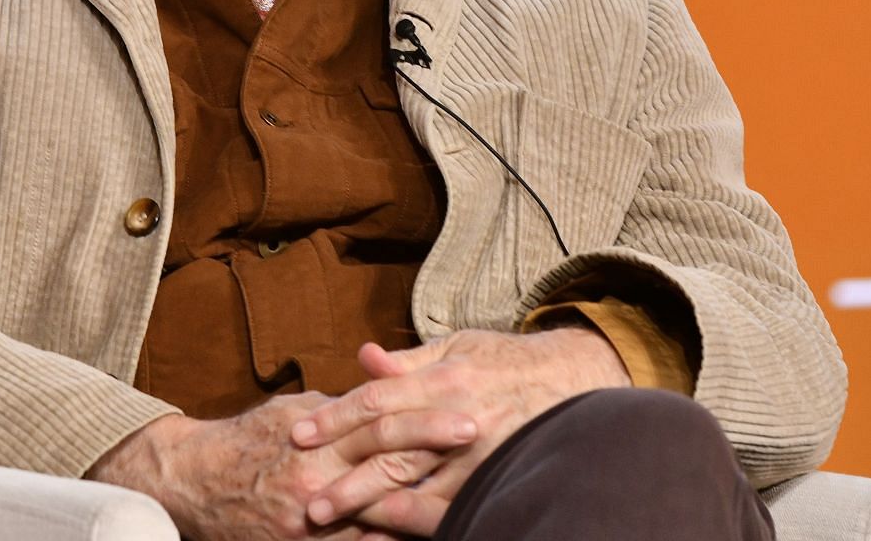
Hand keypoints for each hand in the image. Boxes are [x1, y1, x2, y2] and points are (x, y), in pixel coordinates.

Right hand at [89, 392, 474, 539]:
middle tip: (480, 438)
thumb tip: (382, 392)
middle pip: (386, 464)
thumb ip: (340, 408)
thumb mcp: (292, 410)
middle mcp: (315, 476)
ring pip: (379, 513)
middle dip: (435, 452)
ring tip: (467, 496)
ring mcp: (310, 519)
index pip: (379, 422)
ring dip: (424, 505)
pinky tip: (420, 538)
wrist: (194, 484)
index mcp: (315, 436)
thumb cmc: (247, 441)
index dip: (424, 417)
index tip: (464, 408)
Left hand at [290, 327, 630, 535]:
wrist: (573, 380)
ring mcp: (480, 456)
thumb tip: (362, 356)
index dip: (334, 418)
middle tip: (307, 501)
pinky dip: (416, 527)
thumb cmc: (506, 362)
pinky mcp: (497, 481)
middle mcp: (459, 419)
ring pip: (417, 486)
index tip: (298, 436)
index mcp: (444, 379)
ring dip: (374, 509)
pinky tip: (385, 538)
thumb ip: (407, 361)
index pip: (376, 400)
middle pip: (390, 451)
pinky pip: (452, 511)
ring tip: (337, 526)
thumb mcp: (457, 348)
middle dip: (347, 479)